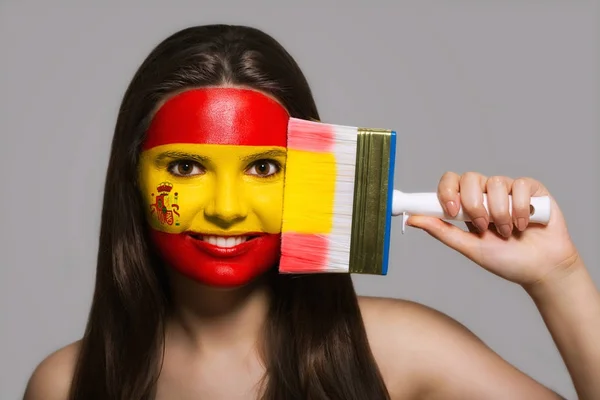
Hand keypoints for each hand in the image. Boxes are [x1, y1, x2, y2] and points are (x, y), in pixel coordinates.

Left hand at [406, 172, 580, 286]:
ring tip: (507, 232)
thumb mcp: (469, 247)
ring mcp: (508, 189)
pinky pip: (519, 186)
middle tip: (483, 227)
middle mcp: (486, 193)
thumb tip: (413, 219)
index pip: (451, 182)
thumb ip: (442, 231)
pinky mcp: (532, 189)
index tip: (451, 210)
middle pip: (470, 178)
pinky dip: (521, 209)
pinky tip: (525, 225)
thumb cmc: (506, 260)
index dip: (448, 191)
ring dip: (499, 213)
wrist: (541, 268)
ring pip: (495, 183)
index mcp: (468, 204)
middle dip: (474, 205)